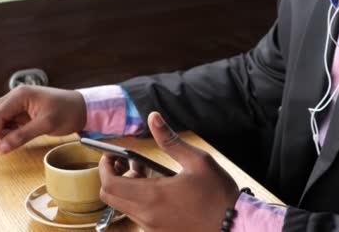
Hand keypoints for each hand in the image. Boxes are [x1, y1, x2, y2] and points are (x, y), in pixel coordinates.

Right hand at [0, 85, 86, 156]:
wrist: (83, 108)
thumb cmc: (68, 112)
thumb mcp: (46, 125)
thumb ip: (22, 136)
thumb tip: (1, 148)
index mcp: (21, 95)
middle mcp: (17, 96)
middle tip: (1, 149)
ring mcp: (20, 102)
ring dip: (1, 131)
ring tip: (13, 142)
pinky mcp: (24, 110)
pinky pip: (9, 120)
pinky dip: (9, 130)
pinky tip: (17, 137)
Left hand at [99, 112, 240, 231]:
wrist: (234, 225)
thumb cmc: (218, 194)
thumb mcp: (197, 161)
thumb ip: (171, 140)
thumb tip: (153, 117)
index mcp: (152, 196)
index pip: (110, 184)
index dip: (104, 168)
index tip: (110, 156)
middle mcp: (146, 216)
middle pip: (111, 197)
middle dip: (112, 177)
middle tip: (124, 163)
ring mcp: (152, 228)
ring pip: (124, 207)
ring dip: (126, 189)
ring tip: (146, 173)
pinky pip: (138, 216)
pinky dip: (138, 201)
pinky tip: (157, 189)